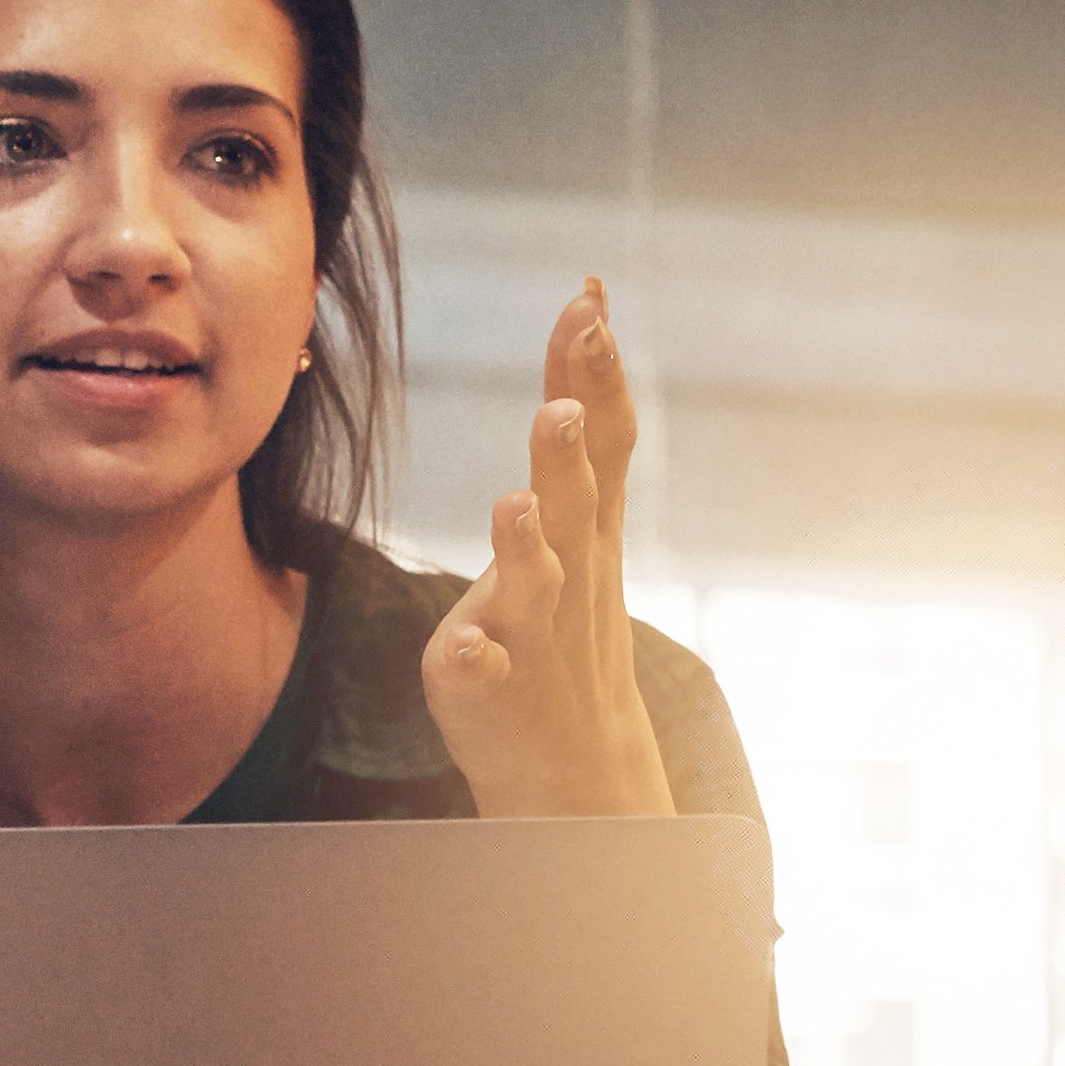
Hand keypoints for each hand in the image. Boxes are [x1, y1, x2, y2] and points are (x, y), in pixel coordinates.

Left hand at [415, 279, 673, 818]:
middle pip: (573, 502)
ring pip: (533, 582)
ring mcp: (532, 630)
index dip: (594, 374)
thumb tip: (587, 314)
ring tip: (512, 505)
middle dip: (566, 453)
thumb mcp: (583, 514)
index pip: (599, 438)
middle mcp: (568, 569)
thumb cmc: (568, 615)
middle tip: (558, 406)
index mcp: (586, 524)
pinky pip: (484, 671)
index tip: (587, 302)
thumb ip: (581, 421)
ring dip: (524, 544)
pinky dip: (477, 657)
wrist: (574, 763)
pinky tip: (465, 648)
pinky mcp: (491, 685)